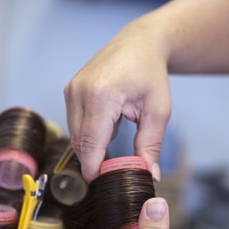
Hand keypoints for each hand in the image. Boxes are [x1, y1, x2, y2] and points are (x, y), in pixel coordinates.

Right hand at [64, 24, 170, 181]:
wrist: (139, 44)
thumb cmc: (150, 74)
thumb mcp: (158, 111)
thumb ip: (150, 145)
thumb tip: (149, 174)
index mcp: (101, 96)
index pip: (90, 144)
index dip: (94, 168)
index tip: (102, 184)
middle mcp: (80, 92)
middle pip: (80, 143)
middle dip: (95, 160)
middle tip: (115, 169)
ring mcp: (71, 90)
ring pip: (76, 135)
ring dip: (94, 144)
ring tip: (119, 129)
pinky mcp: (69, 90)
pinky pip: (76, 123)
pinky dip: (91, 131)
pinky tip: (109, 120)